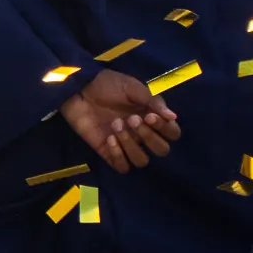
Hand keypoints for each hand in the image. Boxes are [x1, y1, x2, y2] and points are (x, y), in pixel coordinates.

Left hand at [59, 68, 181, 173]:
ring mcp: (126, 144)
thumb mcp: (132, 88)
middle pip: (161, 151)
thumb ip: (153, 102)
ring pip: (141, 161)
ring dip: (131, 144)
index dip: (165, 129)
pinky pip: (122, 167)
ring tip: (117, 125)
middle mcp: (142, 134)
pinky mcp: (109, 152)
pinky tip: (109, 138)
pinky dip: (118, 155)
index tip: (149, 115)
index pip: (172, 133)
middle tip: (133, 119)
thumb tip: (173, 117)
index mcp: (152, 117)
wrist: (80, 89)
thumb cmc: (108, 85)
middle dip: (149, 137)